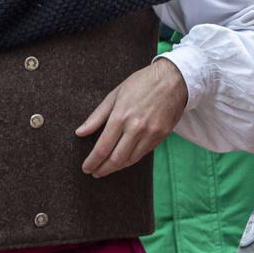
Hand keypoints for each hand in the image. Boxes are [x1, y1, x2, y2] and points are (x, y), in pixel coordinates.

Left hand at [77, 59, 188, 176]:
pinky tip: (125, 159)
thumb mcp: (115, 95)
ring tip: (108, 168)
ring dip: (117, 167)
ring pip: (131, 159)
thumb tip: (80, 133)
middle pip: (116, 159)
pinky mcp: (162, 135)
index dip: (92, 161)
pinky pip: (144, 153)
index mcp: (121, 116)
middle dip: (103, 169)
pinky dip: (132, 159)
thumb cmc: (141, 83)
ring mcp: (151, 133)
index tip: (86, 168)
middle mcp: (136, 128)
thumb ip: (97, 116)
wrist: (173, 79)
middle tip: (95, 173)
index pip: (102, 148)